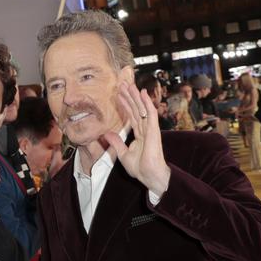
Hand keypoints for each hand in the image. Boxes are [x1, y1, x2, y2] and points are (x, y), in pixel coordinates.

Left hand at [101, 82, 170, 196]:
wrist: (150, 176)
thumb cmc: (140, 168)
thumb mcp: (123, 154)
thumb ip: (116, 142)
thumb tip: (107, 134)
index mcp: (139, 135)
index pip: (131, 116)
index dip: (125, 105)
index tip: (118, 95)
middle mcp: (145, 130)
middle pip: (136, 109)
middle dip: (129, 97)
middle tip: (123, 84)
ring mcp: (150, 129)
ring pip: (142, 108)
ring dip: (136, 96)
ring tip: (129, 85)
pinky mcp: (154, 131)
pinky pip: (150, 114)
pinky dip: (147, 102)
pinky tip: (142, 93)